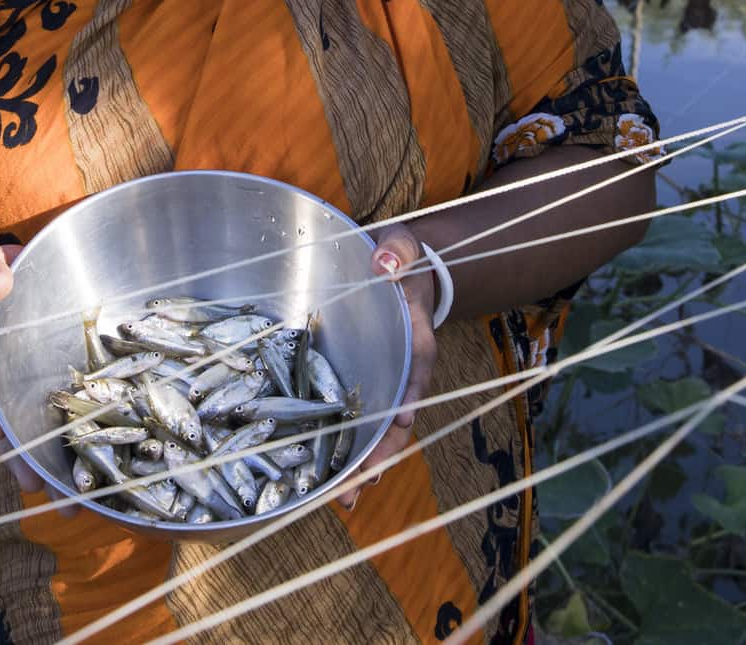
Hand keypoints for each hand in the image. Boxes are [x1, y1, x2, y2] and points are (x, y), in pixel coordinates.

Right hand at [0, 243, 51, 497]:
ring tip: (67, 506)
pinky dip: (73, 452)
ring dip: (49, 469)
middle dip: (23, 458)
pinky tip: (88, 481)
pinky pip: (63, 424)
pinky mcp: (53, 393)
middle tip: (37, 490)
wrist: (12, 287)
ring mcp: (29, 390)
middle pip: (11, 425)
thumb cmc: (0, 280)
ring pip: (37, 436)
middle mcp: (5, 381)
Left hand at [339, 224, 436, 510]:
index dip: (408, 396)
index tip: (401, 418)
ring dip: (362, 464)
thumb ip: (396, 253)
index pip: (416, 370)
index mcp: (417, 337)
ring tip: (344, 498)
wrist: (396, 269)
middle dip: (380, 454)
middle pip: (397, 418)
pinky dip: (346, 449)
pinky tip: (328, 477)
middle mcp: (403, 369)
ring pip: (377, 431)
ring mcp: (383, 382)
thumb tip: (384, 266)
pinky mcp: (362, 385)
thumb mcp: (400, 247)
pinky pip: (355, 421)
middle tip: (359, 488)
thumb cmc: (398, 259)